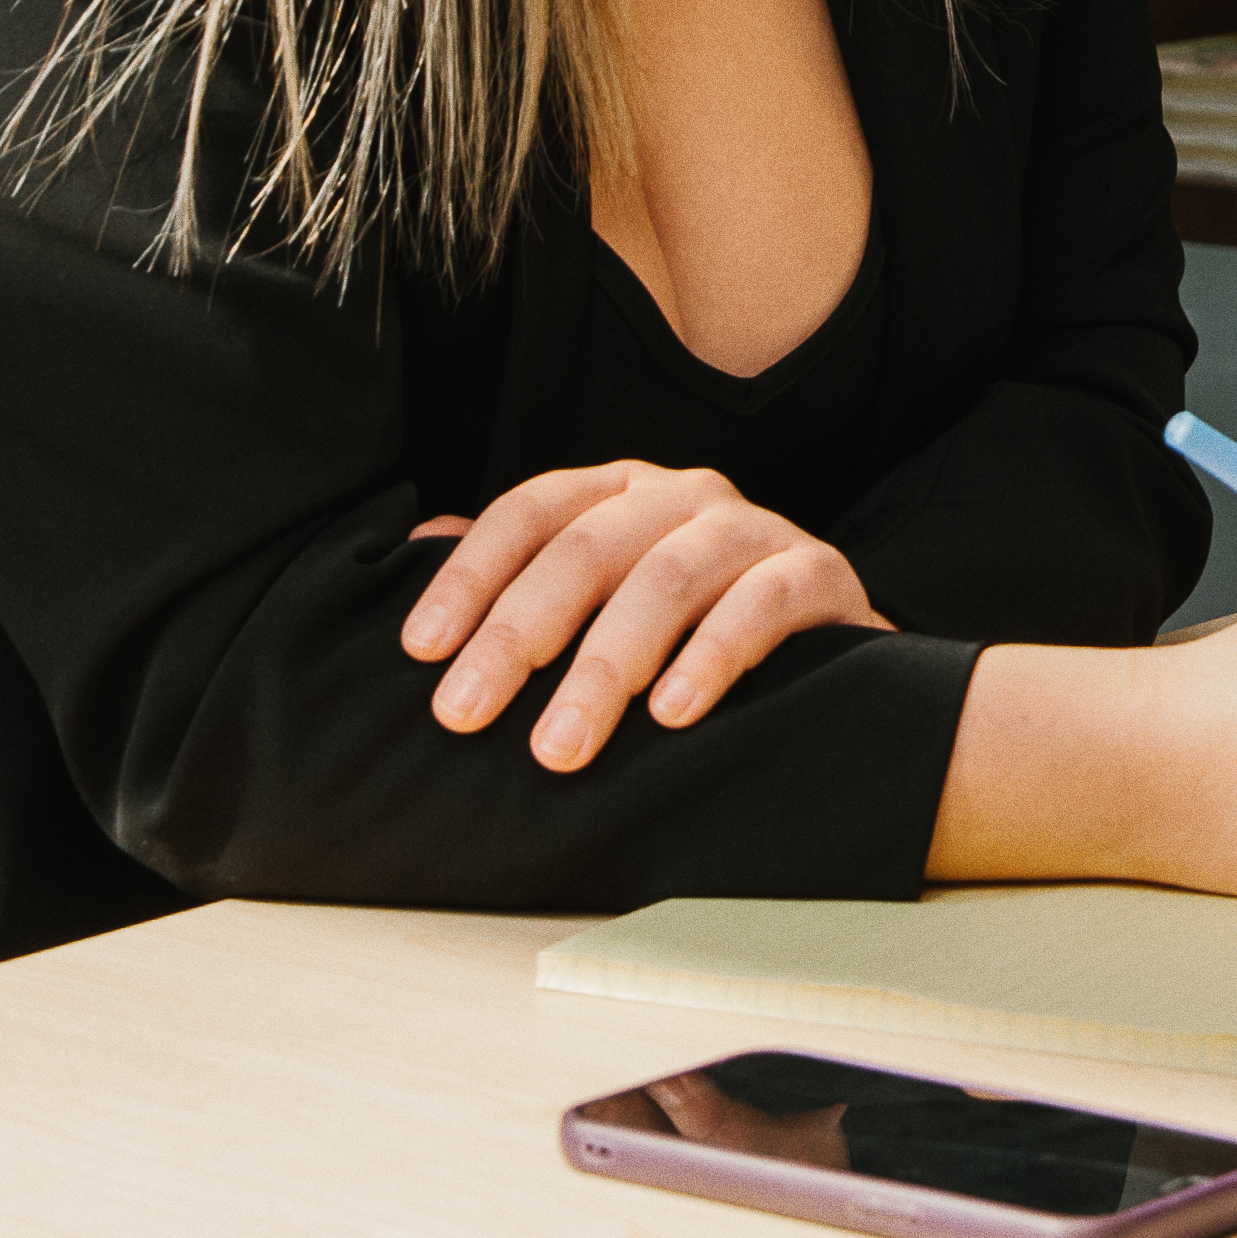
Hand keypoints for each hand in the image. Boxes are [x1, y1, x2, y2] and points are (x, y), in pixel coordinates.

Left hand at [402, 462, 887, 768]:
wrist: (828, 651)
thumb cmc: (685, 630)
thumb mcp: (599, 595)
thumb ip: (516, 571)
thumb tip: (408, 546)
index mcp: (619, 491)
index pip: (530, 512)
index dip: (469, 577)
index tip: (420, 652)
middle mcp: (683, 495)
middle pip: (587, 549)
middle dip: (518, 635)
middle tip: (465, 715)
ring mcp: (755, 529)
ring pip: (668, 578)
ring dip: (605, 665)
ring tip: (558, 746)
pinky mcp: (819, 573)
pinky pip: (763, 604)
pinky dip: (714, 656)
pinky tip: (673, 715)